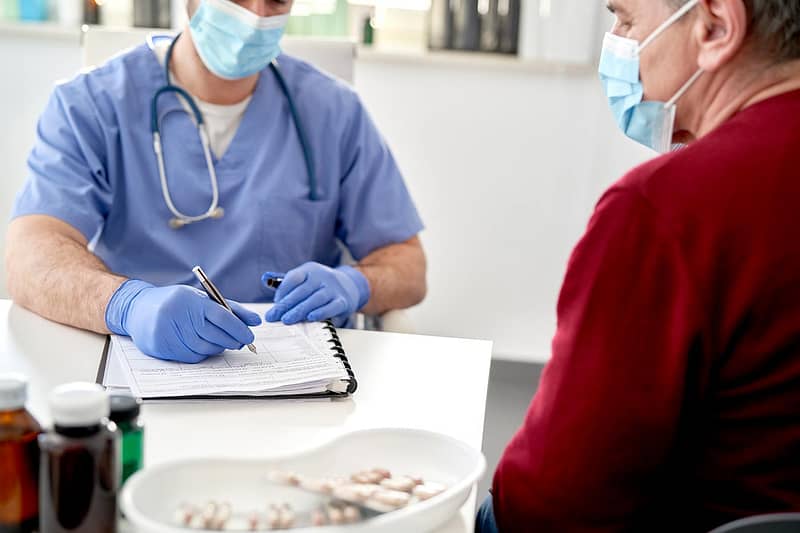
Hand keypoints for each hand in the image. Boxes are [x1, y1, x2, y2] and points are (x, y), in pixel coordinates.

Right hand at [105, 280, 261, 362]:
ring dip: (218, 348)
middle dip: (231, 340)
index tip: (249, 336)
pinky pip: (190, 356)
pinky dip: (202, 354)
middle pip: (213, 334)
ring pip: (203, 348)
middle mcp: (177, 314)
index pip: (221, 316)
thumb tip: (256, 321)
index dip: (238, 328)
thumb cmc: (176, 302)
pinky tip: (204, 347)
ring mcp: (166, 331)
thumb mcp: (201, 298)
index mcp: (190, 299)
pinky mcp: (160, 345)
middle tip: (240, 342)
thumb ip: (230, 308)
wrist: (138, 308)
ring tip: (222, 343)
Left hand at [262, 263, 369, 324]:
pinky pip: (331, 306)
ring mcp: (334, 288)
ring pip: (315, 299)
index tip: (274, 304)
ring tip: (287, 320)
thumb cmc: (319, 286)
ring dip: (299, 310)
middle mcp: (322, 276)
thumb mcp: (305, 279)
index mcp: (310, 270)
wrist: (348, 286)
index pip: (293, 278)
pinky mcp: (343, 300)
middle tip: (274, 316)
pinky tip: (311, 318)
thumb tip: (264, 280)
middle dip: (286, 305)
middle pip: (302, 291)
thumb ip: (287, 283)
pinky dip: (321, 312)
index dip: (282, 291)